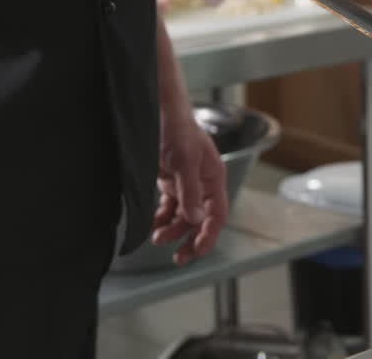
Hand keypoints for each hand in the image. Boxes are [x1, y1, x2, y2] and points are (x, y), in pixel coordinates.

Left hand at [152, 109, 227, 265]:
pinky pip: (169, 206)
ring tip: (157, 237)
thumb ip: (189, 192)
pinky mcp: (170, 181)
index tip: (197, 251)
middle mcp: (202, 184)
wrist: (159, 112)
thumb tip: (195, 220)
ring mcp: (186, 183)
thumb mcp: (184, 162)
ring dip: (172, 229)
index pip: (217, 214)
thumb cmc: (177, 131)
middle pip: (201, 220)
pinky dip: (162, 217)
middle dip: (190, 239)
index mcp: (213, 179)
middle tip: (178, 258)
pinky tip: (154, 224)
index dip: (209, 235)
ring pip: (183, 216)